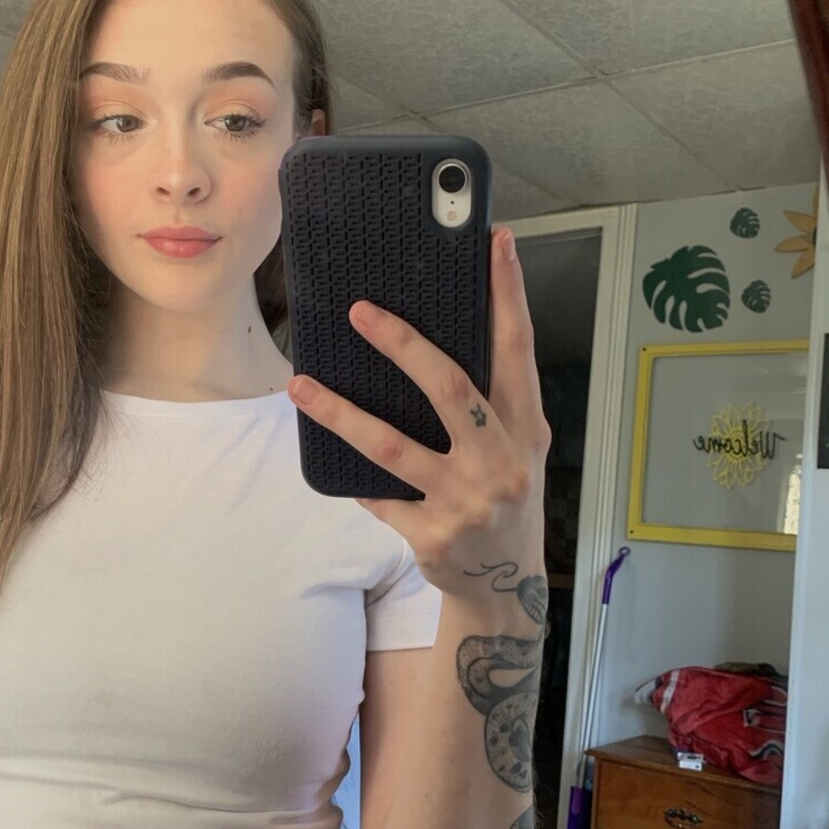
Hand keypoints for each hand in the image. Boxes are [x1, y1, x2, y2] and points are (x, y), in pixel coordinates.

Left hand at [286, 226, 550, 604]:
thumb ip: (492, 402)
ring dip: (340, 412)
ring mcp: (466, 502)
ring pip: (393, 445)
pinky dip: (356, 479)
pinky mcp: (431, 536)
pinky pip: (378, 496)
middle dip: (403, 346)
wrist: (504, 586)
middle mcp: (501, 463)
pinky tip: (331, 460)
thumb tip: (433, 338)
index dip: (508, 295)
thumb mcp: (518, 450)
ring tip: (301, 385)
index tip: (496, 242)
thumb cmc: (505, 500)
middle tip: (360, 312)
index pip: (518, 350)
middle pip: (451, 389)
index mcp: (527, 430)